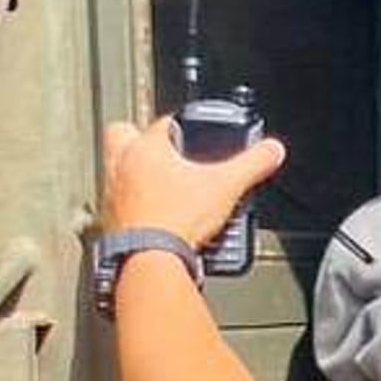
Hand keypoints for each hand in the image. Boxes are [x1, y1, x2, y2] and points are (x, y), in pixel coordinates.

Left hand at [101, 117, 285, 250]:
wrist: (149, 259)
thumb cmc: (176, 219)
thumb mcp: (227, 186)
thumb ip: (252, 164)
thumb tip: (272, 149)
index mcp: (146, 148)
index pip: (164, 122)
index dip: (183, 125)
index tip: (194, 133)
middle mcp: (121, 165)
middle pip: (122, 133)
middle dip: (140, 137)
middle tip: (163, 149)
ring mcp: (111, 192)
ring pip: (115, 167)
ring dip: (133, 171)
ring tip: (159, 184)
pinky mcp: (108, 218)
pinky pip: (116, 201)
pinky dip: (132, 203)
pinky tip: (152, 213)